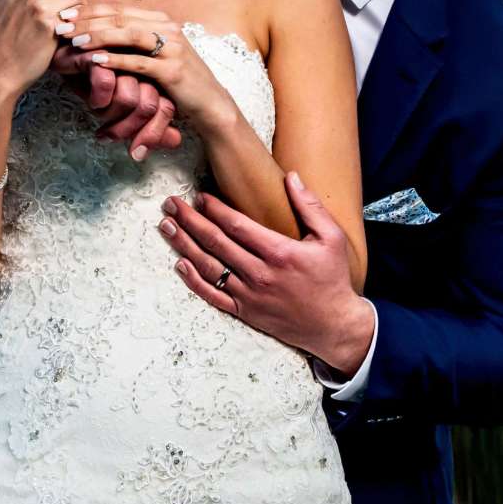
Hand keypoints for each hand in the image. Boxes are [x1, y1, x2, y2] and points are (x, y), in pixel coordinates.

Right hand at [49, 45, 181, 159]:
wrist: (61, 53)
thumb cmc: (93, 79)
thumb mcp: (121, 105)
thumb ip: (151, 121)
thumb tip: (177, 141)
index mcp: (152, 72)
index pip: (166, 108)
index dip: (154, 133)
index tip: (136, 153)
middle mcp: (142, 62)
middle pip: (149, 106)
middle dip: (126, 130)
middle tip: (106, 136)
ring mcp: (123, 54)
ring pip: (129, 98)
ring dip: (109, 115)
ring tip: (97, 111)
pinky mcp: (100, 50)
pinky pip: (106, 85)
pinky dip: (96, 98)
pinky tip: (91, 98)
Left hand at [68, 7, 238, 132]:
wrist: (210, 103)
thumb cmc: (176, 80)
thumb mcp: (154, 54)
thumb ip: (131, 41)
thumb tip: (94, 32)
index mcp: (160, 20)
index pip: (117, 9)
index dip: (89, 10)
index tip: (64, 14)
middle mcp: (167, 28)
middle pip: (119, 18)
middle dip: (86, 21)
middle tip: (60, 26)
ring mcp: (172, 48)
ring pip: (128, 35)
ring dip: (98, 37)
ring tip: (74, 42)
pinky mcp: (173, 70)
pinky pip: (139, 62)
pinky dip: (115, 60)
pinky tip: (95, 61)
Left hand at [158, 172, 373, 374]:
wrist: (335, 326)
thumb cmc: (333, 280)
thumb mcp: (331, 238)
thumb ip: (310, 206)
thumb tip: (290, 177)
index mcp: (279, 252)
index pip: (237, 225)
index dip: (214, 209)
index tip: (199, 196)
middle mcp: (260, 273)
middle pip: (216, 242)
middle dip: (190, 220)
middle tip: (170, 205)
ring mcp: (250, 295)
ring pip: (209, 267)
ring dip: (185, 245)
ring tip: (167, 227)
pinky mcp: (246, 312)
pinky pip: (213, 296)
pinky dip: (194, 281)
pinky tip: (180, 265)